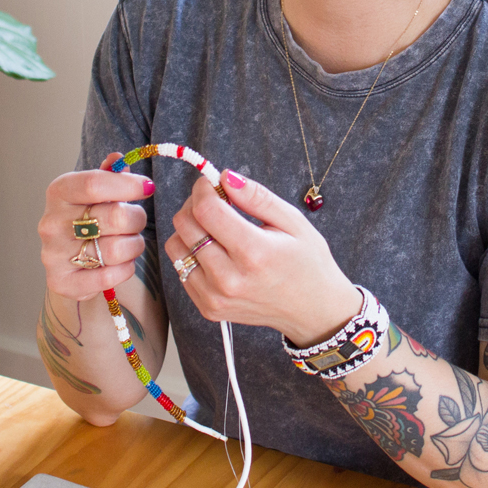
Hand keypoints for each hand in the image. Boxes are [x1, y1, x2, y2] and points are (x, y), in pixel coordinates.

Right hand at [40, 152, 154, 300]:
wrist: (67, 260)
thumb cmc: (86, 218)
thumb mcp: (95, 192)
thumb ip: (109, 175)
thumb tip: (118, 160)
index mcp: (59, 192)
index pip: (95, 183)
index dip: (128, 185)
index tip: (148, 187)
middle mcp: (52, 222)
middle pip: (114, 217)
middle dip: (137, 219)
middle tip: (137, 220)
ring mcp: (53, 254)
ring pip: (116, 249)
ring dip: (134, 246)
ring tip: (130, 242)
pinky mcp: (61, 281)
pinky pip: (108, 277)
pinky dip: (124, 270)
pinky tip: (121, 263)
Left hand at [165, 170, 361, 345]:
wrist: (312, 310)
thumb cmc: (307, 262)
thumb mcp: (293, 221)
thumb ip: (257, 197)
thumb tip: (225, 176)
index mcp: (253, 253)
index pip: (206, 210)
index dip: (204, 188)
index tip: (213, 182)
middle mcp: (229, 278)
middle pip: (185, 225)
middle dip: (195, 203)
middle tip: (215, 201)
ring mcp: (215, 297)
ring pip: (175, 246)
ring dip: (189, 229)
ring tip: (215, 227)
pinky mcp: (208, 308)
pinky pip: (181, 269)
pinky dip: (191, 252)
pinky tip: (216, 250)